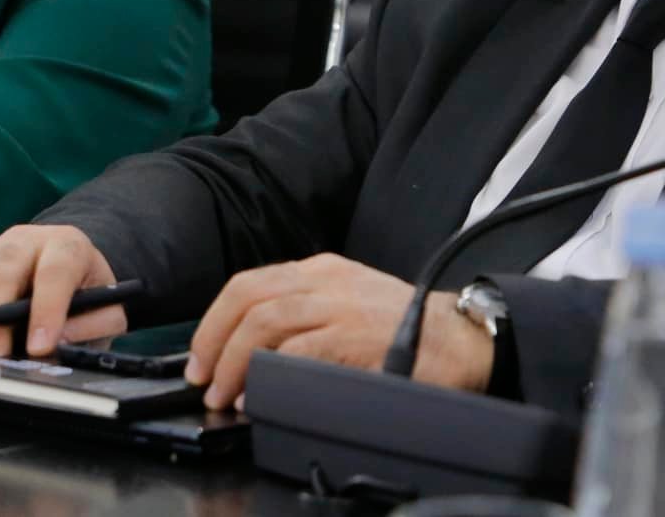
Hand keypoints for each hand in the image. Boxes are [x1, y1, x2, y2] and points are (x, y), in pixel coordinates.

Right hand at [0, 225, 126, 361]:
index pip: (55, 272)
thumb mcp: (107, 310)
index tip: (40, 348)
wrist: (65, 270)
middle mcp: (23, 241)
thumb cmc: (85, 295)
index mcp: (66, 245)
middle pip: (1, 269)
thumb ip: (92, 325)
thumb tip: (57, 343)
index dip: (47, 309)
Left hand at [185, 253, 492, 410]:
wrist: (462, 338)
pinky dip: (268, 373)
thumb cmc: (406, 330)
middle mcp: (326, 279)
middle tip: (203, 378)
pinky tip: (257, 395)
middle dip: (213, 341)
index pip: (248, 283)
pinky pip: (297, 350)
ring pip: (263, 321)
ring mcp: (340, 304)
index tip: (202, 356)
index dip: (214, 321)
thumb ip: (306, 315)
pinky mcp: (354, 335)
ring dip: (233, 361)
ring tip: (224, 394)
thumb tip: (254, 352)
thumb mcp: (349, 303)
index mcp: (321, 269)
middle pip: (247, 298)